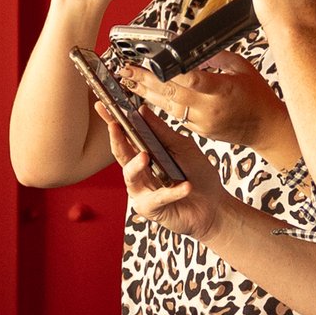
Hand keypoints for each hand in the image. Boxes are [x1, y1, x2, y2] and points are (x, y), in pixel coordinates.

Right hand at [105, 104, 231, 248]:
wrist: (213, 205)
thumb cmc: (198, 175)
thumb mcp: (183, 147)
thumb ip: (162, 131)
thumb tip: (142, 110)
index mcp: (145, 152)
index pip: (125, 135)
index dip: (112, 120)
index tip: (101, 106)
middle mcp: (139, 170)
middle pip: (121, 153)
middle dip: (116, 139)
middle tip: (114, 126)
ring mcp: (141, 189)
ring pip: (131, 175)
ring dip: (136, 165)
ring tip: (145, 157)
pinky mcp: (149, 208)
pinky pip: (157, 198)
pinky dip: (172, 192)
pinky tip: (186, 186)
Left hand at [132, 56, 284, 153]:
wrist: (265, 128)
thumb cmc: (257, 97)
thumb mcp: (242, 67)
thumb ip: (216, 57)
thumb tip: (193, 50)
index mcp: (224, 90)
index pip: (195, 79)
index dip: (172, 72)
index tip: (153, 63)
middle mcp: (210, 108)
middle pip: (172, 93)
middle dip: (146, 80)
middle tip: (126, 70)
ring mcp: (202, 122)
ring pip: (168, 106)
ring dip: (146, 93)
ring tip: (128, 82)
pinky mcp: (198, 130)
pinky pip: (175, 115)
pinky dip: (160, 104)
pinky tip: (146, 95)